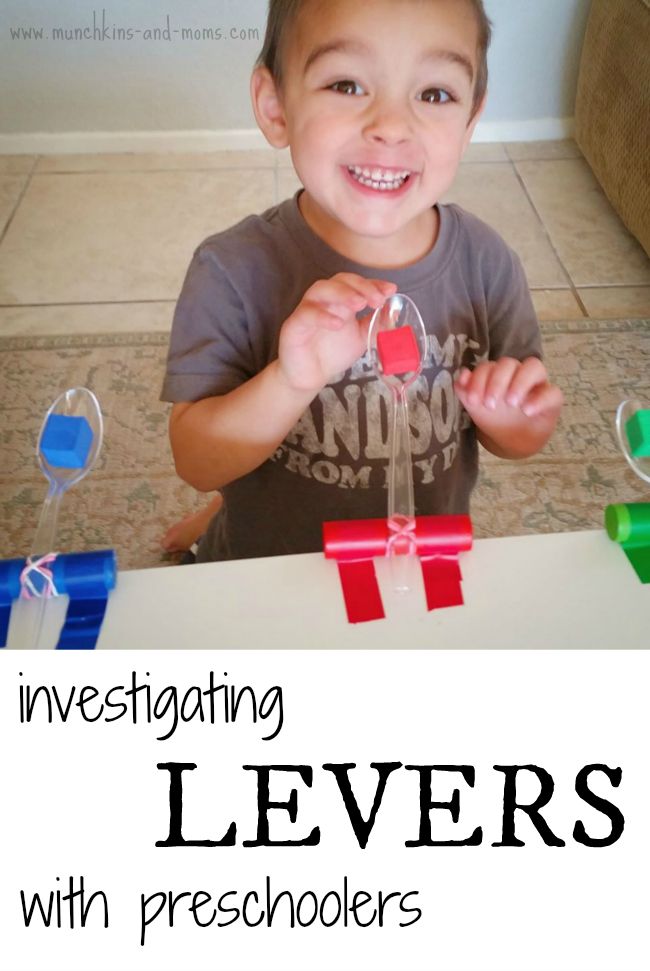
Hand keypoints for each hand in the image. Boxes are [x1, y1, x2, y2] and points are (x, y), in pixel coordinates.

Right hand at [278, 273, 395, 393]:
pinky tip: (338, 324)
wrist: (310, 376)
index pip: (356, 283)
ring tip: (360, 304)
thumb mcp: (361, 338)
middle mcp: (323, 300)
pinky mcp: (294, 326)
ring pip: (321, 289)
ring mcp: (307, 310)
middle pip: (339, 280)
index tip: (390, 290)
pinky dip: (322, 316)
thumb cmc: (333, 353)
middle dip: (361, 286)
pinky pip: (306, 314)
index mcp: (340, 301)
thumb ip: (376, 325)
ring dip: (342, 293)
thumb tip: (395, 313)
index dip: (373, 284)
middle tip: (377, 300)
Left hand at [454, 357, 562, 457]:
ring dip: (520, 382)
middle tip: (490, 405)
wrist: (511, 441)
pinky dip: (540, 400)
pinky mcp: (552, 400)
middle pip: (509, 363)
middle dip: (496, 382)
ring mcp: (537, 384)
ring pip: (534, 367)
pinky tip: (527, 411)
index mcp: (498, 373)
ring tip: (511, 403)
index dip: (479, 379)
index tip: (472, 400)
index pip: (490, 365)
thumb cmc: (495, 417)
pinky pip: (553, 392)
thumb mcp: (476, 406)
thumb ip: (465, 390)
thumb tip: (462, 375)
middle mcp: (518, 373)